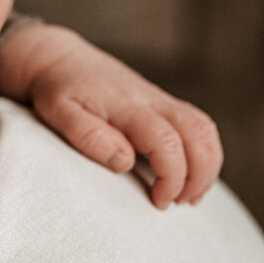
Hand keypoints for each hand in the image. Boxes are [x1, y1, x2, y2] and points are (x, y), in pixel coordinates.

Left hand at [0, 22, 221, 207]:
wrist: (59, 59)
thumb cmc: (56, 90)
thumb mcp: (59, 113)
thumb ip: (90, 136)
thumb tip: (125, 161)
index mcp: (127, 106)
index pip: (167, 142)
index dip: (172, 177)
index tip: (159, 201)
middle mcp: (151, 100)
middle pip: (199, 133)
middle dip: (199, 175)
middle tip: (178, 203)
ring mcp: (159, 100)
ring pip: (204, 128)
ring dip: (207, 165)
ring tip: (188, 196)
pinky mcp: (161, 103)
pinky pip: (197, 125)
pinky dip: (203, 153)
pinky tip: (187, 177)